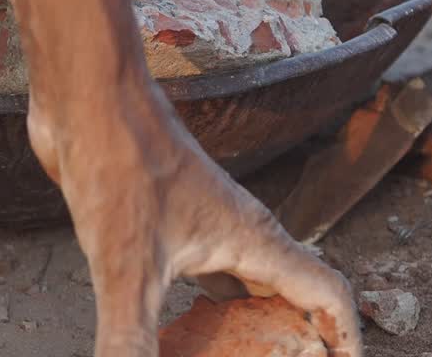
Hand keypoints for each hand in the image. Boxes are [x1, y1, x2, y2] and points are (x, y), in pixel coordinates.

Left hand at [27, 77, 361, 355]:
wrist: (85, 98)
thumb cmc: (117, 162)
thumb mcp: (125, 268)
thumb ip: (131, 341)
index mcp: (253, 239)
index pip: (327, 293)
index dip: (346, 338)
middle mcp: (237, 231)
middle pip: (289, 295)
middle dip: (293, 338)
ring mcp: (201, 223)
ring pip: (242, 286)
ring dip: (247, 327)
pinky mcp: (162, 219)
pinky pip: (200, 274)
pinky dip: (202, 310)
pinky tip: (175, 332)